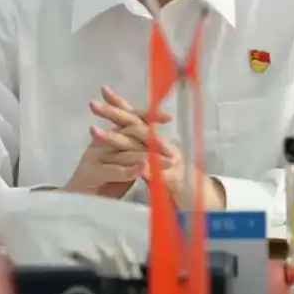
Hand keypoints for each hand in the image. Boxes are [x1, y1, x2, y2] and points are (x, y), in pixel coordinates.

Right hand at [64, 86, 170, 199]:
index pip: (129, 120)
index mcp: (108, 138)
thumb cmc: (101, 186)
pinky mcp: (90, 173)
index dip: (148, 116)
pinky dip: (129, 170)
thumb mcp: (122, 168)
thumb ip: (134, 156)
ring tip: (167, 162)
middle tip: (172, 147)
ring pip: (124, 151)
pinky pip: (112, 169)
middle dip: (152, 136)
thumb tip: (157, 149)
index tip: (168, 118)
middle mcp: (101, 142)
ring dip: (148, 156)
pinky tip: (142, 169)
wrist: (75, 204)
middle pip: (128, 130)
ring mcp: (94, 156)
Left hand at [92, 87, 226, 210]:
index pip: (138, 117)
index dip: (121, 104)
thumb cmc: (175, 182)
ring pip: (140, 145)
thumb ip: (142, 148)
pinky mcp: (173, 179)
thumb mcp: (155, 162)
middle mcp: (164, 146)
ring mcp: (170, 161)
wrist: (200, 202)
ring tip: (94, 133)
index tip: (103, 90)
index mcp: (158, 141)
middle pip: (137, 124)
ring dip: (117, 139)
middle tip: (92, 105)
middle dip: (114, 114)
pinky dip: (140, 167)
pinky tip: (126, 161)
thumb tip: (126, 129)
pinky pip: (154, 171)